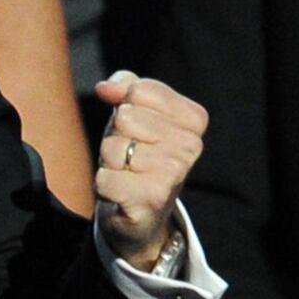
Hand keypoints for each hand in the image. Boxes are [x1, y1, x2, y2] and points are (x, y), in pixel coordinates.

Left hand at [91, 69, 207, 265]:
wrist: (141, 212)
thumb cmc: (137, 154)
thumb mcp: (133, 111)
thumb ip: (124, 85)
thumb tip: (105, 88)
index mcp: (194, 119)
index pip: (140, 90)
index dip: (126, 107)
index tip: (138, 130)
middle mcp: (191, 145)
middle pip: (126, 117)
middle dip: (118, 137)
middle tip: (131, 157)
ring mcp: (175, 173)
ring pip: (114, 148)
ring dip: (111, 163)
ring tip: (127, 174)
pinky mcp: (153, 199)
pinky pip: (105, 178)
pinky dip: (105, 186)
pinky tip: (122, 193)